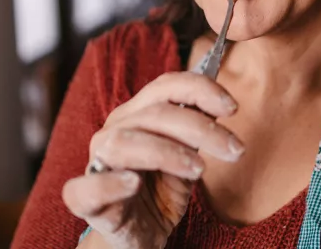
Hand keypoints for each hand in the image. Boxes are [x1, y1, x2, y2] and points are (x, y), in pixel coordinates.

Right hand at [62, 72, 243, 248]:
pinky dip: (110, 183)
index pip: (165, 86)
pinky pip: (85, 188)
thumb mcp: (188, 155)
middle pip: (154, 113)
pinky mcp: (87, 201)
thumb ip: (198, 129)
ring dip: (167, 152)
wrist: (142, 234)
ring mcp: (98, 163)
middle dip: (200, 128)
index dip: (200, 89)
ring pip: (124, 142)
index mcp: (138, 114)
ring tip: (199, 169)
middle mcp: (115, 131)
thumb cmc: (162, 189)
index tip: (233, 107)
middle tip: (235, 149)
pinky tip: (135, 184)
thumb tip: (224, 103)